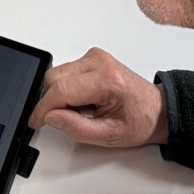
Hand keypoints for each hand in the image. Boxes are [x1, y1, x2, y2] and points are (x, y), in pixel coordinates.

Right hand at [29, 49, 167, 148]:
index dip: (44, 108)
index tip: (36, 121)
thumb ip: (75, 128)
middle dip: (54, 102)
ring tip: (83, 109)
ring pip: (58, 73)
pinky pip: (66, 72)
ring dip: (62, 95)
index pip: (62, 90)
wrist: (157, 110)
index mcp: (107, 80)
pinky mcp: (92, 58)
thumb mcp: (109, 136)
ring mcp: (95, 57)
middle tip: (70, 119)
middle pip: (55, 78)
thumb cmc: (140, 121)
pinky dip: (68, 89)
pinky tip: (84, 100)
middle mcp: (100, 62)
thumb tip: (50, 117)